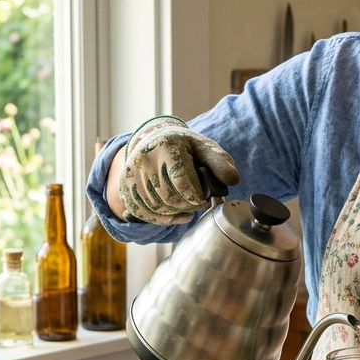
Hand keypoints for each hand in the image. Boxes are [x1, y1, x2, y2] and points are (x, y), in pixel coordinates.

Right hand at [120, 116, 240, 223]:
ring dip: (175, 214)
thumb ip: (221, 163)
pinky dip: (161, 219)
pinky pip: (143, 212)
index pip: (182, 181)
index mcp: (168, 147)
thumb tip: (233, 180)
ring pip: (156, 207)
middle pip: (168, 197)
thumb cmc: (183, 147)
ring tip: (187, 208)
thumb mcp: (205, 148)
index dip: (196, 197)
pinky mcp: (126, 187)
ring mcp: (133, 174)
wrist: (154, 139)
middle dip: (187, 206)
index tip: (204, 199)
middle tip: (197, 204)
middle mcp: (146, 159)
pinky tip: (175, 215)